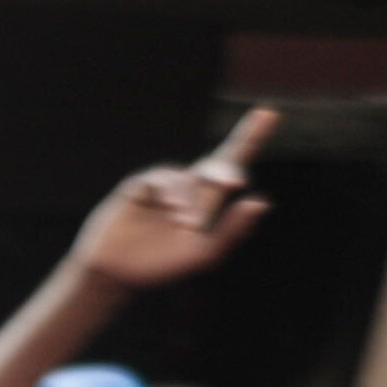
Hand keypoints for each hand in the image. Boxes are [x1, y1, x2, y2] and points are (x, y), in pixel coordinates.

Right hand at [66, 111, 273, 297]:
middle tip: (235, 183)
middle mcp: (190, 184)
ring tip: (189, 225)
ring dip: (191, 200)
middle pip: (217, 159)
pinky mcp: (138, 187)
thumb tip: (262, 202)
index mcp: (209, 197)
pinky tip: (173, 210)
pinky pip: (159, 180)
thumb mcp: (203, 253)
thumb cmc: (161, 264)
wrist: (117, 274)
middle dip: (229, 161)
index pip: (234, 162)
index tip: (269, 113)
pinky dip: (170, 193)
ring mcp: (164, 184)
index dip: (252, 136)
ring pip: (187, 178)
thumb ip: (232, 229)